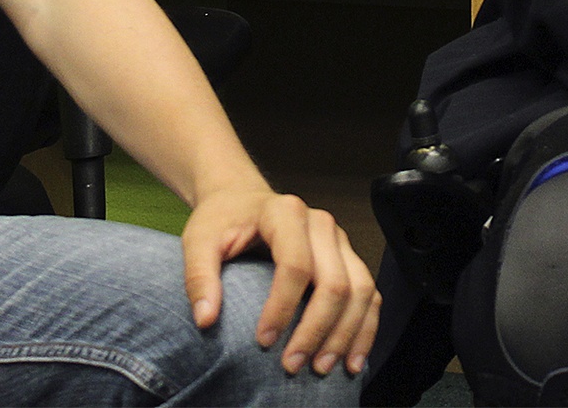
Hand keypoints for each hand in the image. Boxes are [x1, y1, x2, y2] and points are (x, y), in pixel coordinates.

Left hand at [181, 186, 378, 376]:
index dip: (282, 307)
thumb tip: (205, 320)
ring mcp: (340, 241)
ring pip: (360, 290)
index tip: (263, 341)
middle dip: (316, 330)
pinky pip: (369, 295)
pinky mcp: (349, 258)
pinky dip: (365, 329)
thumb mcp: (199, 240)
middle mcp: (321, 224)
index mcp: (285, 212)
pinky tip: (352, 359)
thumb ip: (199, 276)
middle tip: (292, 365)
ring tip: (321, 369)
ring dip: (345, 335)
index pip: (295, 264)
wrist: (242, 199)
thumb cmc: (223, 220)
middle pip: (334, 282)